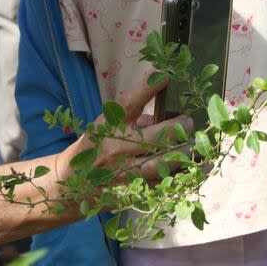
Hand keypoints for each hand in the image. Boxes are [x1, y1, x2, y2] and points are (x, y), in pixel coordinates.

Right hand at [55, 72, 192, 182]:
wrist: (72, 182)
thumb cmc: (96, 145)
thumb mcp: (106, 123)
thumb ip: (134, 116)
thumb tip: (166, 113)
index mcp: (108, 126)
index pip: (128, 103)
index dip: (147, 88)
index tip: (164, 75)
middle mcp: (116, 148)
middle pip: (157, 136)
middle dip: (181, 126)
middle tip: (188, 121)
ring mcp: (125, 173)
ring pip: (165, 162)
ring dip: (184, 152)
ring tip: (192, 144)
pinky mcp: (133, 192)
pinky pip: (164, 183)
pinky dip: (181, 174)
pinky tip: (194, 167)